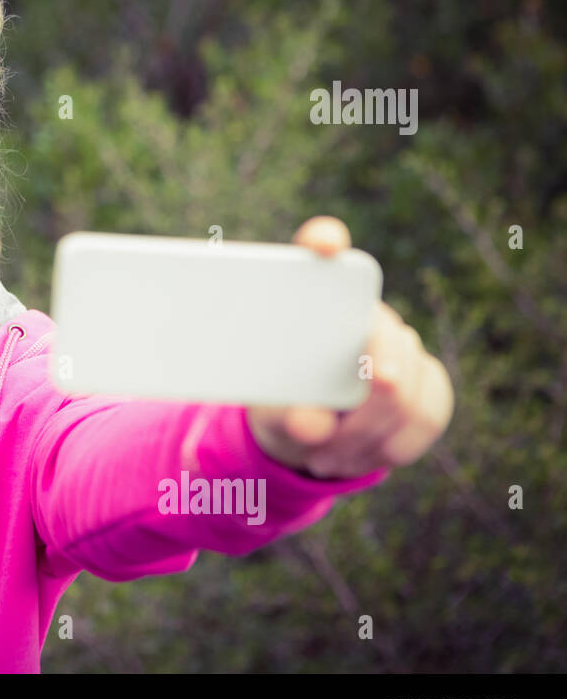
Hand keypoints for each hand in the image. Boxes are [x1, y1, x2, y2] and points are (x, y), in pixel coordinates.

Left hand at [245, 216, 455, 478]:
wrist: (310, 429)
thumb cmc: (281, 405)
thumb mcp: (270, 412)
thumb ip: (286, 416)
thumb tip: (311, 422)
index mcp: (315, 296)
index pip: (320, 244)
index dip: (323, 239)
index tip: (322, 244)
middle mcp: (364, 309)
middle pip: (383, 336)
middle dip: (369, 390)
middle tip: (331, 430)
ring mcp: (402, 343)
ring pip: (405, 391)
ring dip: (363, 437)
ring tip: (321, 458)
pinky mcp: (428, 380)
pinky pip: (425, 417)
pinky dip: (386, 450)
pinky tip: (351, 459)